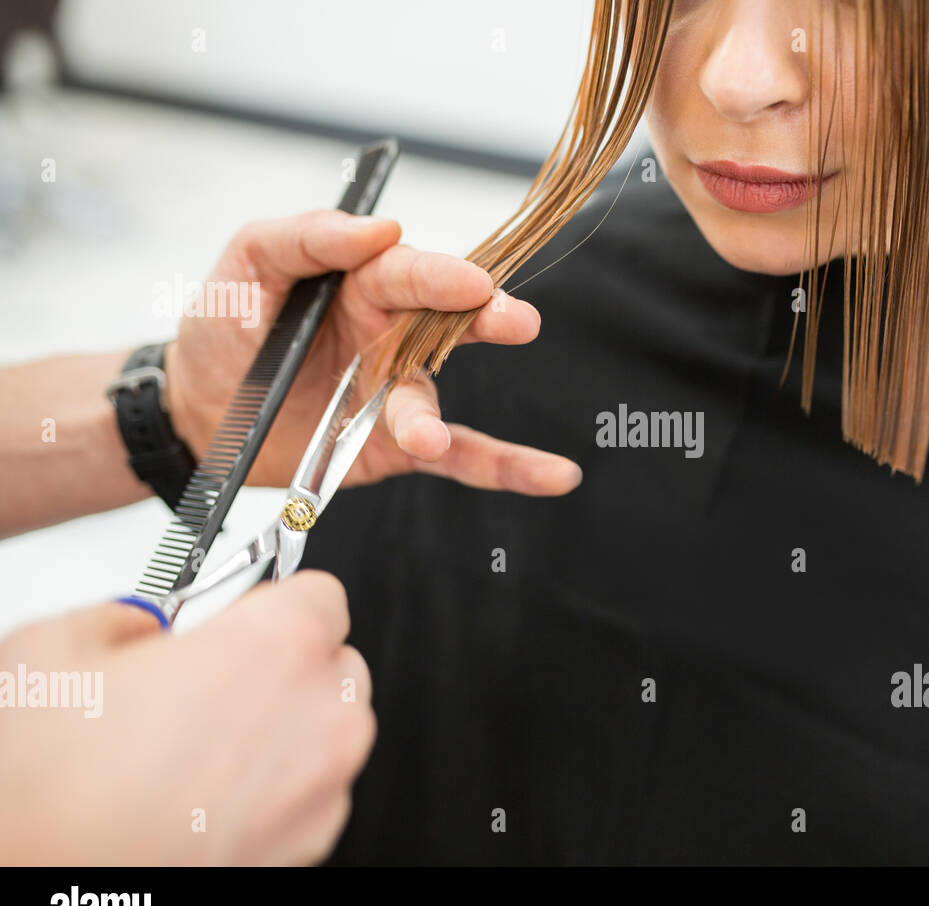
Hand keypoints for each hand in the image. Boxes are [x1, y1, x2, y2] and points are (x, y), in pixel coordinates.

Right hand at [0, 572, 372, 864]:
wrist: (38, 890)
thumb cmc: (51, 793)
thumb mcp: (53, 651)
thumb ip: (125, 617)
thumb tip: (136, 626)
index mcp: (275, 645)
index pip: (318, 593)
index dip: (270, 604)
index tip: (237, 620)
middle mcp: (319, 713)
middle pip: (332, 663)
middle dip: (279, 669)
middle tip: (204, 687)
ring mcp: (325, 784)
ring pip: (329, 731)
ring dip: (283, 729)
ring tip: (196, 749)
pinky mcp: (313, 842)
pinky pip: (315, 792)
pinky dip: (278, 789)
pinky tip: (206, 795)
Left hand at [165, 210, 581, 494]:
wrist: (197, 411)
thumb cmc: (224, 328)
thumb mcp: (247, 264)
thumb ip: (305, 237)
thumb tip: (378, 227)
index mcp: (361, 285)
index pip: (408, 273)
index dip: (441, 275)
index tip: (473, 282)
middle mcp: (391, 335)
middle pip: (447, 323)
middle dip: (484, 319)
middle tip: (514, 322)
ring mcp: (395, 393)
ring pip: (430, 400)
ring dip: (431, 419)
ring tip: (425, 437)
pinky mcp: (395, 446)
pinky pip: (459, 458)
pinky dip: (508, 468)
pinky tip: (553, 475)